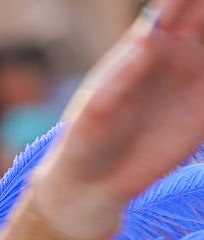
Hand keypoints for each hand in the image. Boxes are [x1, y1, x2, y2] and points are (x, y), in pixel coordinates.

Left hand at [34, 0, 203, 239]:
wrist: (94, 183)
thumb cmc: (85, 140)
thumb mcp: (97, 108)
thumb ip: (122, 74)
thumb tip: (148, 39)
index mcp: (142, 47)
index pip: (171, 7)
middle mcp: (172, 54)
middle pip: (198, 16)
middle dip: (203, 7)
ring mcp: (192, 78)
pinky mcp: (203, 110)